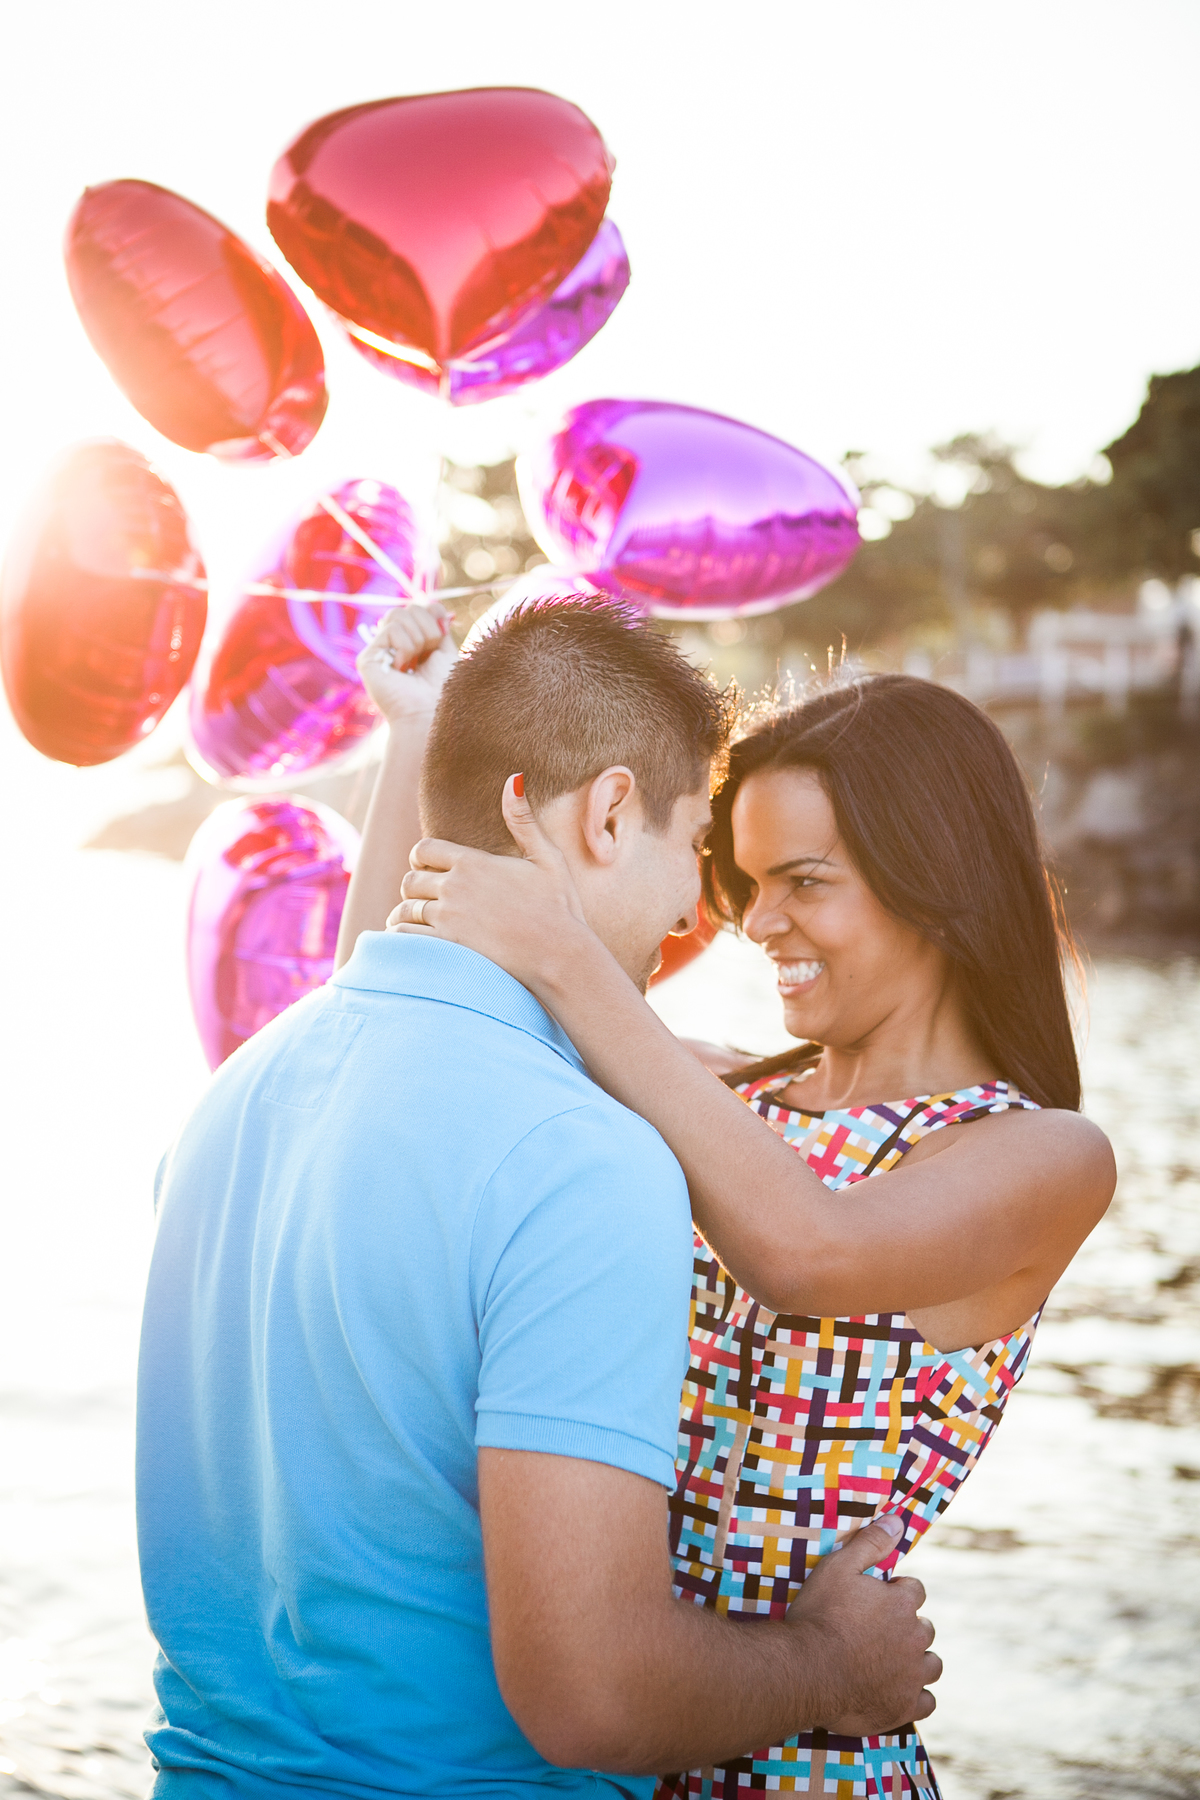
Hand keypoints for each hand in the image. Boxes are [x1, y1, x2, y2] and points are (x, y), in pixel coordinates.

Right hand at [357, 601, 456, 725]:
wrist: (431, 713)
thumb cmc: (444, 689)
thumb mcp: (446, 651)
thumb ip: (439, 627)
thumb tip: (435, 606)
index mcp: (413, 643)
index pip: (422, 607)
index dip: (434, 615)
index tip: (441, 638)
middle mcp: (393, 645)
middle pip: (409, 608)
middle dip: (428, 629)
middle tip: (426, 656)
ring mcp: (379, 651)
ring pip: (398, 614)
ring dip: (417, 639)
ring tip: (415, 664)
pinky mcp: (367, 658)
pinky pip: (390, 629)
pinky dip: (404, 648)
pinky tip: (401, 669)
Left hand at [387, 776, 591, 981]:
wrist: (560, 954)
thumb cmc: (559, 907)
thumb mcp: (547, 858)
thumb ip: (523, 820)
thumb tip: (514, 777)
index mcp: (473, 861)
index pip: (424, 850)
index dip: (421, 858)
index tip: (427, 869)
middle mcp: (455, 886)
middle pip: (410, 879)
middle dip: (413, 888)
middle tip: (420, 899)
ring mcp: (448, 917)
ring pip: (405, 909)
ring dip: (405, 915)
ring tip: (411, 922)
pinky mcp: (446, 946)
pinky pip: (406, 936)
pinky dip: (403, 938)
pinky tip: (412, 944)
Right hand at [786, 1517, 939, 1734]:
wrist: (807, 1670)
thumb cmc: (819, 1616)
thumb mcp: (838, 1567)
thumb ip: (870, 1542)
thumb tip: (898, 1520)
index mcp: (902, 1604)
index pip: (915, 1591)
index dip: (897, 1592)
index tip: (879, 1599)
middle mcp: (914, 1639)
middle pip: (925, 1628)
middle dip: (908, 1626)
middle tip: (880, 1631)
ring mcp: (911, 1676)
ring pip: (932, 1664)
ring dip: (919, 1660)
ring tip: (894, 1660)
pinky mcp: (904, 1707)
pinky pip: (927, 1702)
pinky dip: (917, 1696)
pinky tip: (900, 1691)